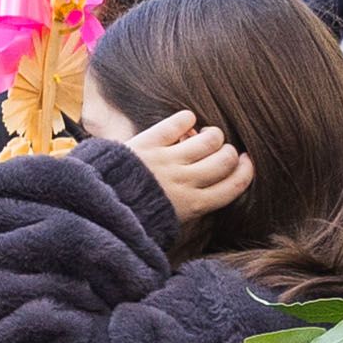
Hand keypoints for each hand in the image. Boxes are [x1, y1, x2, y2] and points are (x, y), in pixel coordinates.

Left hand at [113, 108, 253, 231]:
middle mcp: (185, 182)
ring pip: (209, 138)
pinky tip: (185, 121)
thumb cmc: (135, 215)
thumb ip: (193, 206)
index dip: (246, 170)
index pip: (234, 185)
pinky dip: (186, 118)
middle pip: (226, 159)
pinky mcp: (147, 144)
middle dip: (228, 152)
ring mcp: (166, 161)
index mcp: (193, 205)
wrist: (96, 207)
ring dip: (211, 134)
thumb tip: (215, 186)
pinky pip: (177, 123)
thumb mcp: (170, 223)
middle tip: (220, 150)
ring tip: (204, 135)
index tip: (247, 161)